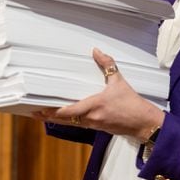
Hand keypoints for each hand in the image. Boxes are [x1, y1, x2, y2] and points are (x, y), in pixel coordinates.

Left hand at [40, 48, 164, 140]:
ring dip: (57, 119)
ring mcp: (94, 124)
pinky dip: (69, 121)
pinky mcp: (98, 127)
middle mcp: (91, 118)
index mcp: (94, 106)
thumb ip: (107, 65)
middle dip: (49, 116)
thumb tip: (97, 51)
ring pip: (71, 123)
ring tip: (44, 114)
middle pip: (65, 120)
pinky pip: (79, 124)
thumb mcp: (119, 81)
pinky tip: (64, 117)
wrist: (144, 123)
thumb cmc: (132, 104)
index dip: (53, 112)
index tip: (41, 109)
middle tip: (35, 112)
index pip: (69, 111)